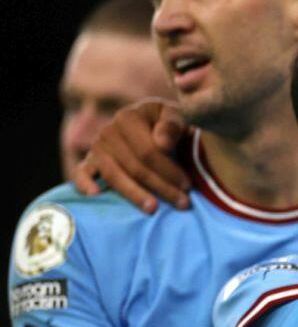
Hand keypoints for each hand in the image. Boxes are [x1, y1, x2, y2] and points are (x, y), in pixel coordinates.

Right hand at [70, 98, 191, 212]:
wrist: (151, 123)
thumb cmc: (166, 123)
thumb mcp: (175, 115)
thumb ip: (172, 125)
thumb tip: (162, 144)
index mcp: (128, 117)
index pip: (148, 151)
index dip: (168, 170)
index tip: (187, 186)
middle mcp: (108, 132)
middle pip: (134, 167)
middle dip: (160, 187)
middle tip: (182, 203)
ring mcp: (96, 148)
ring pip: (114, 176)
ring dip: (135, 195)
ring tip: (153, 210)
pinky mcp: (88, 162)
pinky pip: (80, 174)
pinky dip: (84, 184)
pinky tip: (95, 196)